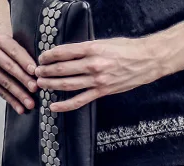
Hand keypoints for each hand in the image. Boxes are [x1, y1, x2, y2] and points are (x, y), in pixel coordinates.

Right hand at [0, 33, 39, 114]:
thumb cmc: (14, 51)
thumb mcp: (20, 46)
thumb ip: (27, 56)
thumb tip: (40, 74)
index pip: (14, 51)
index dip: (25, 62)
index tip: (35, 72)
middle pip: (9, 67)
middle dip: (23, 80)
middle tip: (35, 90)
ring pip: (4, 82)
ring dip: (19, 94)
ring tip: (30, 104)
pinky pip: (0, 92)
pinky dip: (12, 101)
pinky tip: (20, 108)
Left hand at [35, 37, 162, 111]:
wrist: (147, 61)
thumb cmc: (127, 49)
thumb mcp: (106, 42)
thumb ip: (88, 48)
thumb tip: (71, 53)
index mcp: (93, 48)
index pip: (64, 52)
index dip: (50, 55)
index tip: (42, 57)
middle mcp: (93, 64)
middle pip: (62, 69)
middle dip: (46, 71)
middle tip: (36, 72)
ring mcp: (97, 80)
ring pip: (68, 84)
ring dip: (51, 85)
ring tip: (40, 85)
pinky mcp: (102, 92)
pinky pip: (79, 100)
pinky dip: (65, 105)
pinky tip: (54, 106)